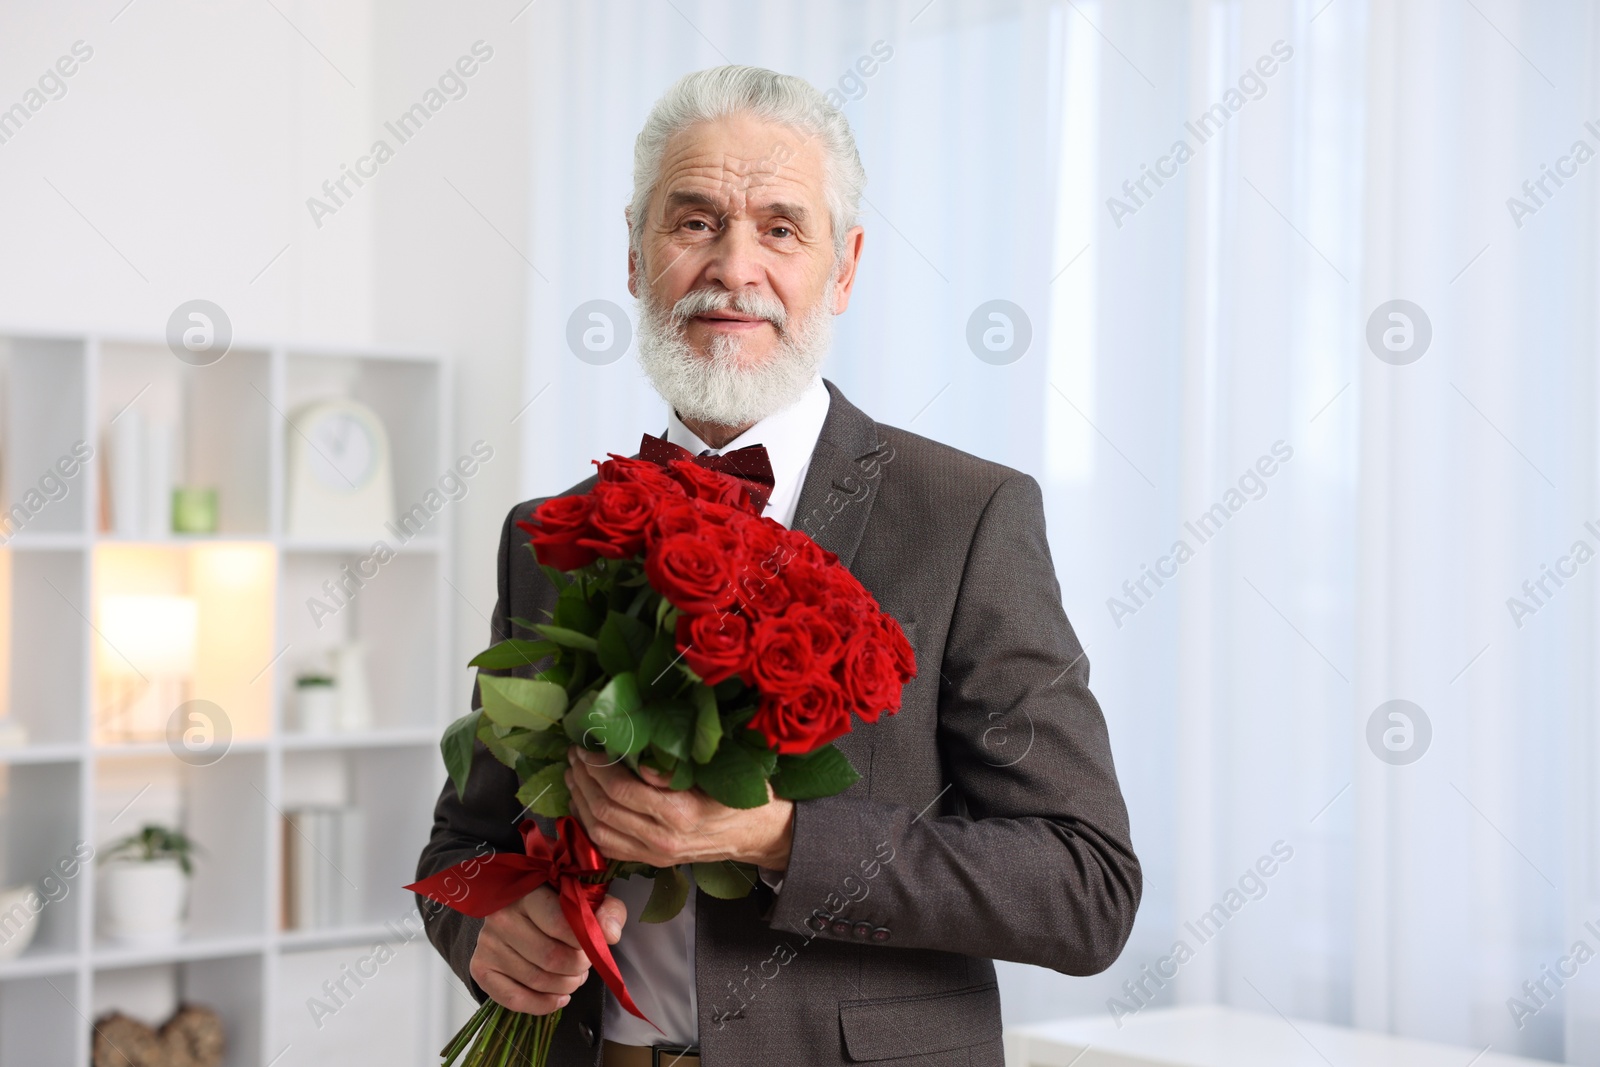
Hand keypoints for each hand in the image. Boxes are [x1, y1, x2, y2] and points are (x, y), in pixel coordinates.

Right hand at [468, 884, 625, 1014]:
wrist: (518, 907)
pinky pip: (514, 999)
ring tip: (574, 977)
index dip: (585, 942)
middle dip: (578, 967)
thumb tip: (609, 934)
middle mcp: (502, 917)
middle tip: (585, 964)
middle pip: (550, 957)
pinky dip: (542, 1005)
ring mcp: (488, 943)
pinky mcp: (481, 968)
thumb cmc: (556, 902)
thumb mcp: (586, 896)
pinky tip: (559, 998)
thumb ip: (606, 909)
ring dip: (565, 986)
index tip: (596, 946)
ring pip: (536, 980)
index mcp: (528, 892)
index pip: (560, 924)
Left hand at [565, 746, 794, 869]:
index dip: (597, 767)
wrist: (757, 834)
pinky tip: (583, 804)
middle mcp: (662, 839)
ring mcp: (655, 854)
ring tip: (573, 775)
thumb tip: (640, 763)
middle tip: (574, 754)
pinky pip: (608, 847)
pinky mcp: (652, 862)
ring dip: (580, 800)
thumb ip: (677, 769)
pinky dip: (588, 825)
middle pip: (604, 810)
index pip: (622, 790)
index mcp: (680, 813)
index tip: (587, 746)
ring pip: (599, 831)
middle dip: (582, 779)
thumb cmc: (741, 796)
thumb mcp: (718, 774)